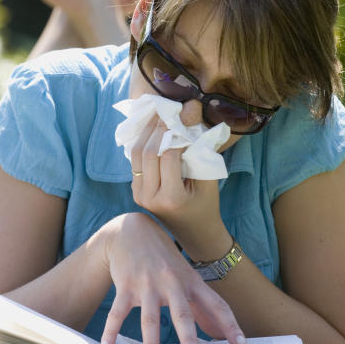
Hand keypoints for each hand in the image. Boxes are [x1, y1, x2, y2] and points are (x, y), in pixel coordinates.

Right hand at [97, 212, 245, 343]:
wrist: (132, 231)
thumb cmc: (164, 260)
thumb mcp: (187, 278)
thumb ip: (203, 307)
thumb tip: (220, 334)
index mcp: (192, 282)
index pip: (216, 305)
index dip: (230, 325)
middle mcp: (172, 283)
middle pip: (182, 313)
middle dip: (188, 336)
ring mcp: (147, 284)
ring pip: (150, 318)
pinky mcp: (126, 285)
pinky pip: (117, 313)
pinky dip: (111, 331)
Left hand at [129, 118, 226, 251]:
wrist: (195, 232)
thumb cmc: (207, 206)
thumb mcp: (209, 180)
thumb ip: (201, 152)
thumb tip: (191, 117)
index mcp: (171, 198)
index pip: (167, 156)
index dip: (175, 135)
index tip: (183, 120)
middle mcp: (150, 198)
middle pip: (147, 153)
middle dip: (157, 128)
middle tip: (167, 111)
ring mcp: (139, 195)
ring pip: (136, 155)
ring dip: (146, 133)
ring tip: (158, 115)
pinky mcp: (135, 191)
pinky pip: (135, 162)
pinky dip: (143, 143)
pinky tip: (152, 131)